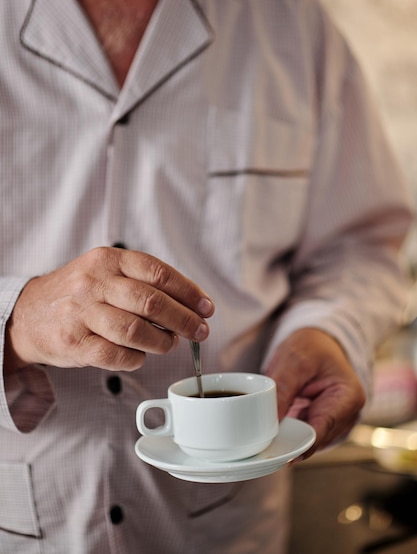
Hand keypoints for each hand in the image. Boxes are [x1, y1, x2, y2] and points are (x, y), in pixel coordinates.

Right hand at [5, 247, 213, 373]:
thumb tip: (191, 304)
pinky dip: (136, 359)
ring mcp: (81, 313)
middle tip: (200, 331)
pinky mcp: (74, 342)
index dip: (189, 292)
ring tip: (170, 344)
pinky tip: (141, 356)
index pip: (158, 272)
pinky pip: (116, 355)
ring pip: (135, 330)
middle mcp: (94, 282)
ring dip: (162, 342)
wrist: (30, 314)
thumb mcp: (106, 272)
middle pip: (151, 302)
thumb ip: (143, 282)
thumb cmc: (80, 294)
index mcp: (109, 260)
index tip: (207, 308)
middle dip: (184, 320)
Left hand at [265, 328, 365, 457]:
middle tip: (267, 444)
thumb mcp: (294, 360)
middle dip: (293, 441)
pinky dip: (290, 432)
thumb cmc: (311, 347)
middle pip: (317, 438)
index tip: (286, 456)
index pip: (324, 427)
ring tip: (268, 434)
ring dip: (290, 437)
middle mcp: (347, 414)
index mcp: (348, 397)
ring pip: (310, 439)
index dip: (303, 443)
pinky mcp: (321, 421)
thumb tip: (273, 421)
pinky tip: (275, 430)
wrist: (315, 342)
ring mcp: (335, 420)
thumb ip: (284, 389)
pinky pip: (304, 433)